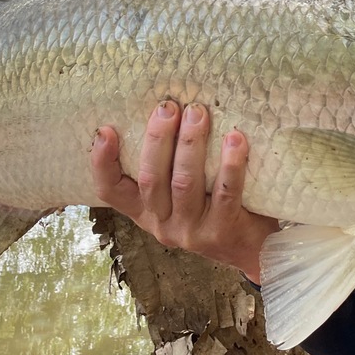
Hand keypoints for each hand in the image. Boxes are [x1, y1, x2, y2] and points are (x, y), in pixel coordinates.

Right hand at [90, 100, 279, 282]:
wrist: (251, 248)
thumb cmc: (213, 206)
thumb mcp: (180, 192)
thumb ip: (167, 163)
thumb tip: (164, 108)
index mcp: (145, 211)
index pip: (111, 191)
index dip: (102, 163)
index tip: (105, 130)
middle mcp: (162, 224)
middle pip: (150, 180)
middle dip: (158, 139)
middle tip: (169, 107)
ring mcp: (191, 231)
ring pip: (184, 183)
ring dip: (191, 144)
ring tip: (198, 112)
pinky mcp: (221, 231)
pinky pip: (224, 193)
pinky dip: (230, 164)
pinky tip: (234, 139)